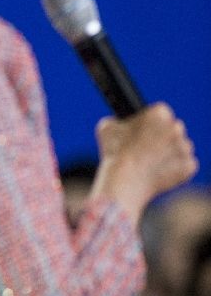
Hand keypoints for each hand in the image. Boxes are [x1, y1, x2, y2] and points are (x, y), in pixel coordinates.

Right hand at [92, 103, 197, 223]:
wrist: (125, 182)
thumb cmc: (114, 153)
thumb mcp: (106, 127)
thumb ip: (118, 121)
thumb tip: (120, 123)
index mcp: (160, 113)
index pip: (160, 113)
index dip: (149, 123)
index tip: (141, 133)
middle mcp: (177, 128)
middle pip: (173, 129)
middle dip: (162, 137)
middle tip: (145, 149)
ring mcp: (185, 148)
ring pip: (179, 147)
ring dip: (168, 153)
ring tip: (148, 164)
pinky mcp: (189, 166)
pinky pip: (183, 166)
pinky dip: (173, 170)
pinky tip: (156, 173)